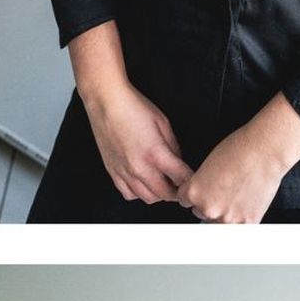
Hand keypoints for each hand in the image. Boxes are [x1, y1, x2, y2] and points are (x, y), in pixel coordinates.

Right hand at [84, 80, 194, 205]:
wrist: (106, 102)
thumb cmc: (133, 108)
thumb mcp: (163, 123)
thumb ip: (173, 146)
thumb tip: (178, 161)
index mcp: (156, 153)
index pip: (181, 177)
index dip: (191, 179)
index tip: (193, 178)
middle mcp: (140, 167)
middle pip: (166, 194)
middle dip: (177, 192)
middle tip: (180, 184)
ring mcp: (125, 172)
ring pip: (147, 198)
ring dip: (159, 194)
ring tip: (163, 185)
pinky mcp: (113, 172)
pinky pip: (128, 194)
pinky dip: (139, 193)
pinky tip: (143, 183)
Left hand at [175, 125, 285, 224]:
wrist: (266, 151)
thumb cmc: (240, 150)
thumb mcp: (209, 164)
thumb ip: (202, 184)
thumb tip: (204, 193)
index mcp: (194, 192)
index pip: (185, 201)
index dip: (196, 194)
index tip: (204, 190)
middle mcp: (208, 208)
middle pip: (201, 212)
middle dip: (210, 203)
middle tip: (224, 190)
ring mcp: (228, 218)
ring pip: (219, 222)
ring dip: (225, 213)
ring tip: (236, 195)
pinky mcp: (247, 222)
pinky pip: (239, 226)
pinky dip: (242, 217)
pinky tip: (246, 202)